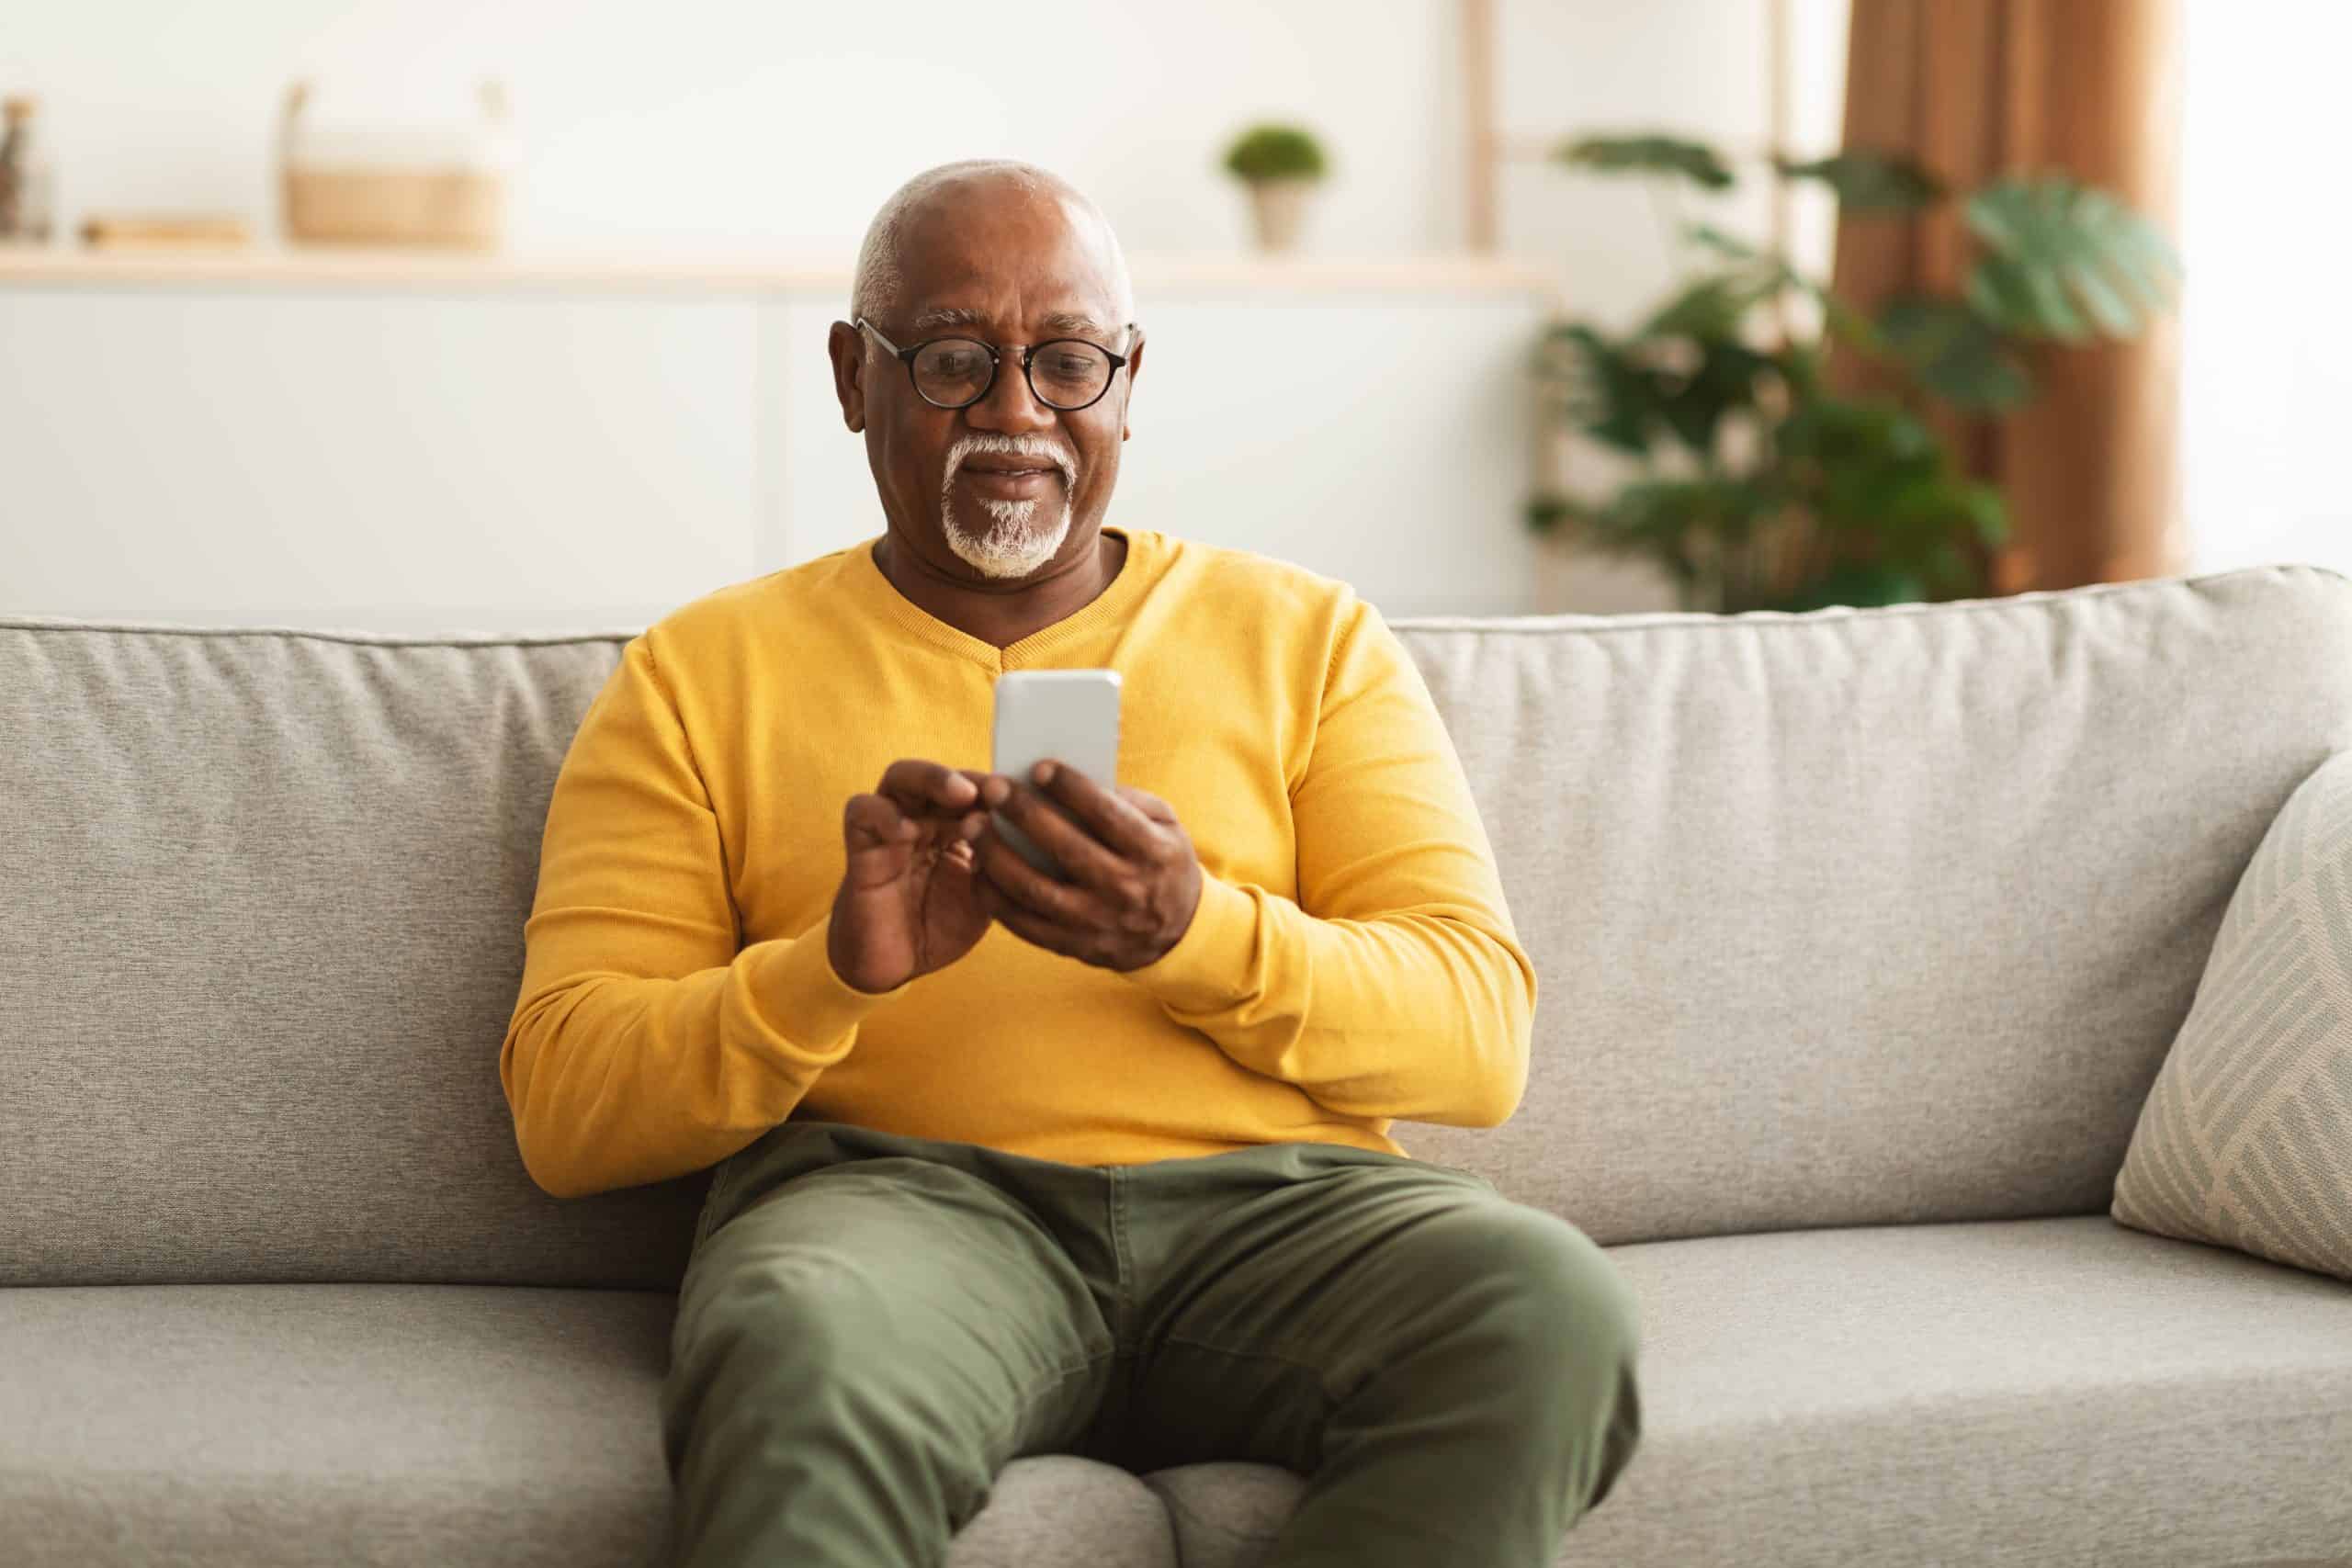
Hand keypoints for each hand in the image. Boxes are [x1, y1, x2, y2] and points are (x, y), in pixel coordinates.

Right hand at [829, 759, 1014, 993]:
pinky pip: (862, 811)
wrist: (894, 965)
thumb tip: (1035, 837)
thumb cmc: (939, 927)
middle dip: (969, 777)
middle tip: (995, 789)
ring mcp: (889, 828)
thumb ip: (1001, 868)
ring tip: (962, 794)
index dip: (997, 790)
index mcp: (952, 826)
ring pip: (900, 777)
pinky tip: (909, 830)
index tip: (1026, 796)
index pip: (973, 790)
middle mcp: (921, 818)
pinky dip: (885, 814)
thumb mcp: (983, 898)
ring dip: (932, 779)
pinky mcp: (860, 846)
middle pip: (939, 774)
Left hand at [970, 759, 1203, 970]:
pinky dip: (995, 897)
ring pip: (1036, 889)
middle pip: (1066, 849)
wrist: (1178, 932)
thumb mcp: (1166, 824)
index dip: (1071, 789)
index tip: (1039, 767)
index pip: (1107, 815)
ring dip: (998, 856)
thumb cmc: (1162, 861)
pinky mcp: (1074, 946)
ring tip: (973, 826)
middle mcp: (1125, 890)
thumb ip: (1128, 799)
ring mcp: (1097, 922)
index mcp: (1152, 853)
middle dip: (1024, 814)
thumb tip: (1074, 778)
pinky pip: (1025, 924)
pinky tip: (977, 869)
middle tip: (993, 788)